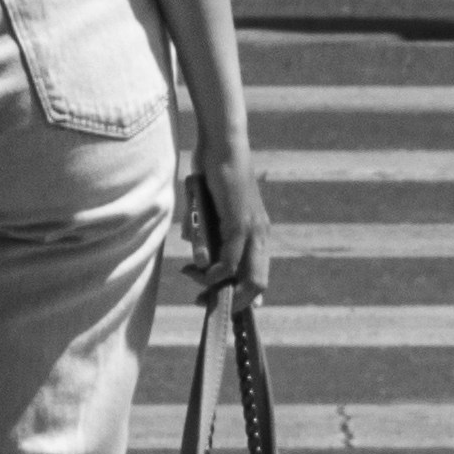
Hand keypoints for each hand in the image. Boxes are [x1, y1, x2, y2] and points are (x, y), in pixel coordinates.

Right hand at [185, 150, 272, 299]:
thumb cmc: (214, 177)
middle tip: (204, 300)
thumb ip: (208, 236)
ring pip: (245, 275)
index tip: (227, 306)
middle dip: (233, 301)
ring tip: (192, 276)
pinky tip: (199, 267)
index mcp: (257, 233)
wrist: (222, 146)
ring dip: (215, 284)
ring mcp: (252, 229)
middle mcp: (260, 234)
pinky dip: (215, 270)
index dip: (247, 297)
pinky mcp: (239, 222)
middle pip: (258, 283)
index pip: (259, 274)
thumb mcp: (210, 212)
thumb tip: (200, 260)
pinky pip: (230, 258)